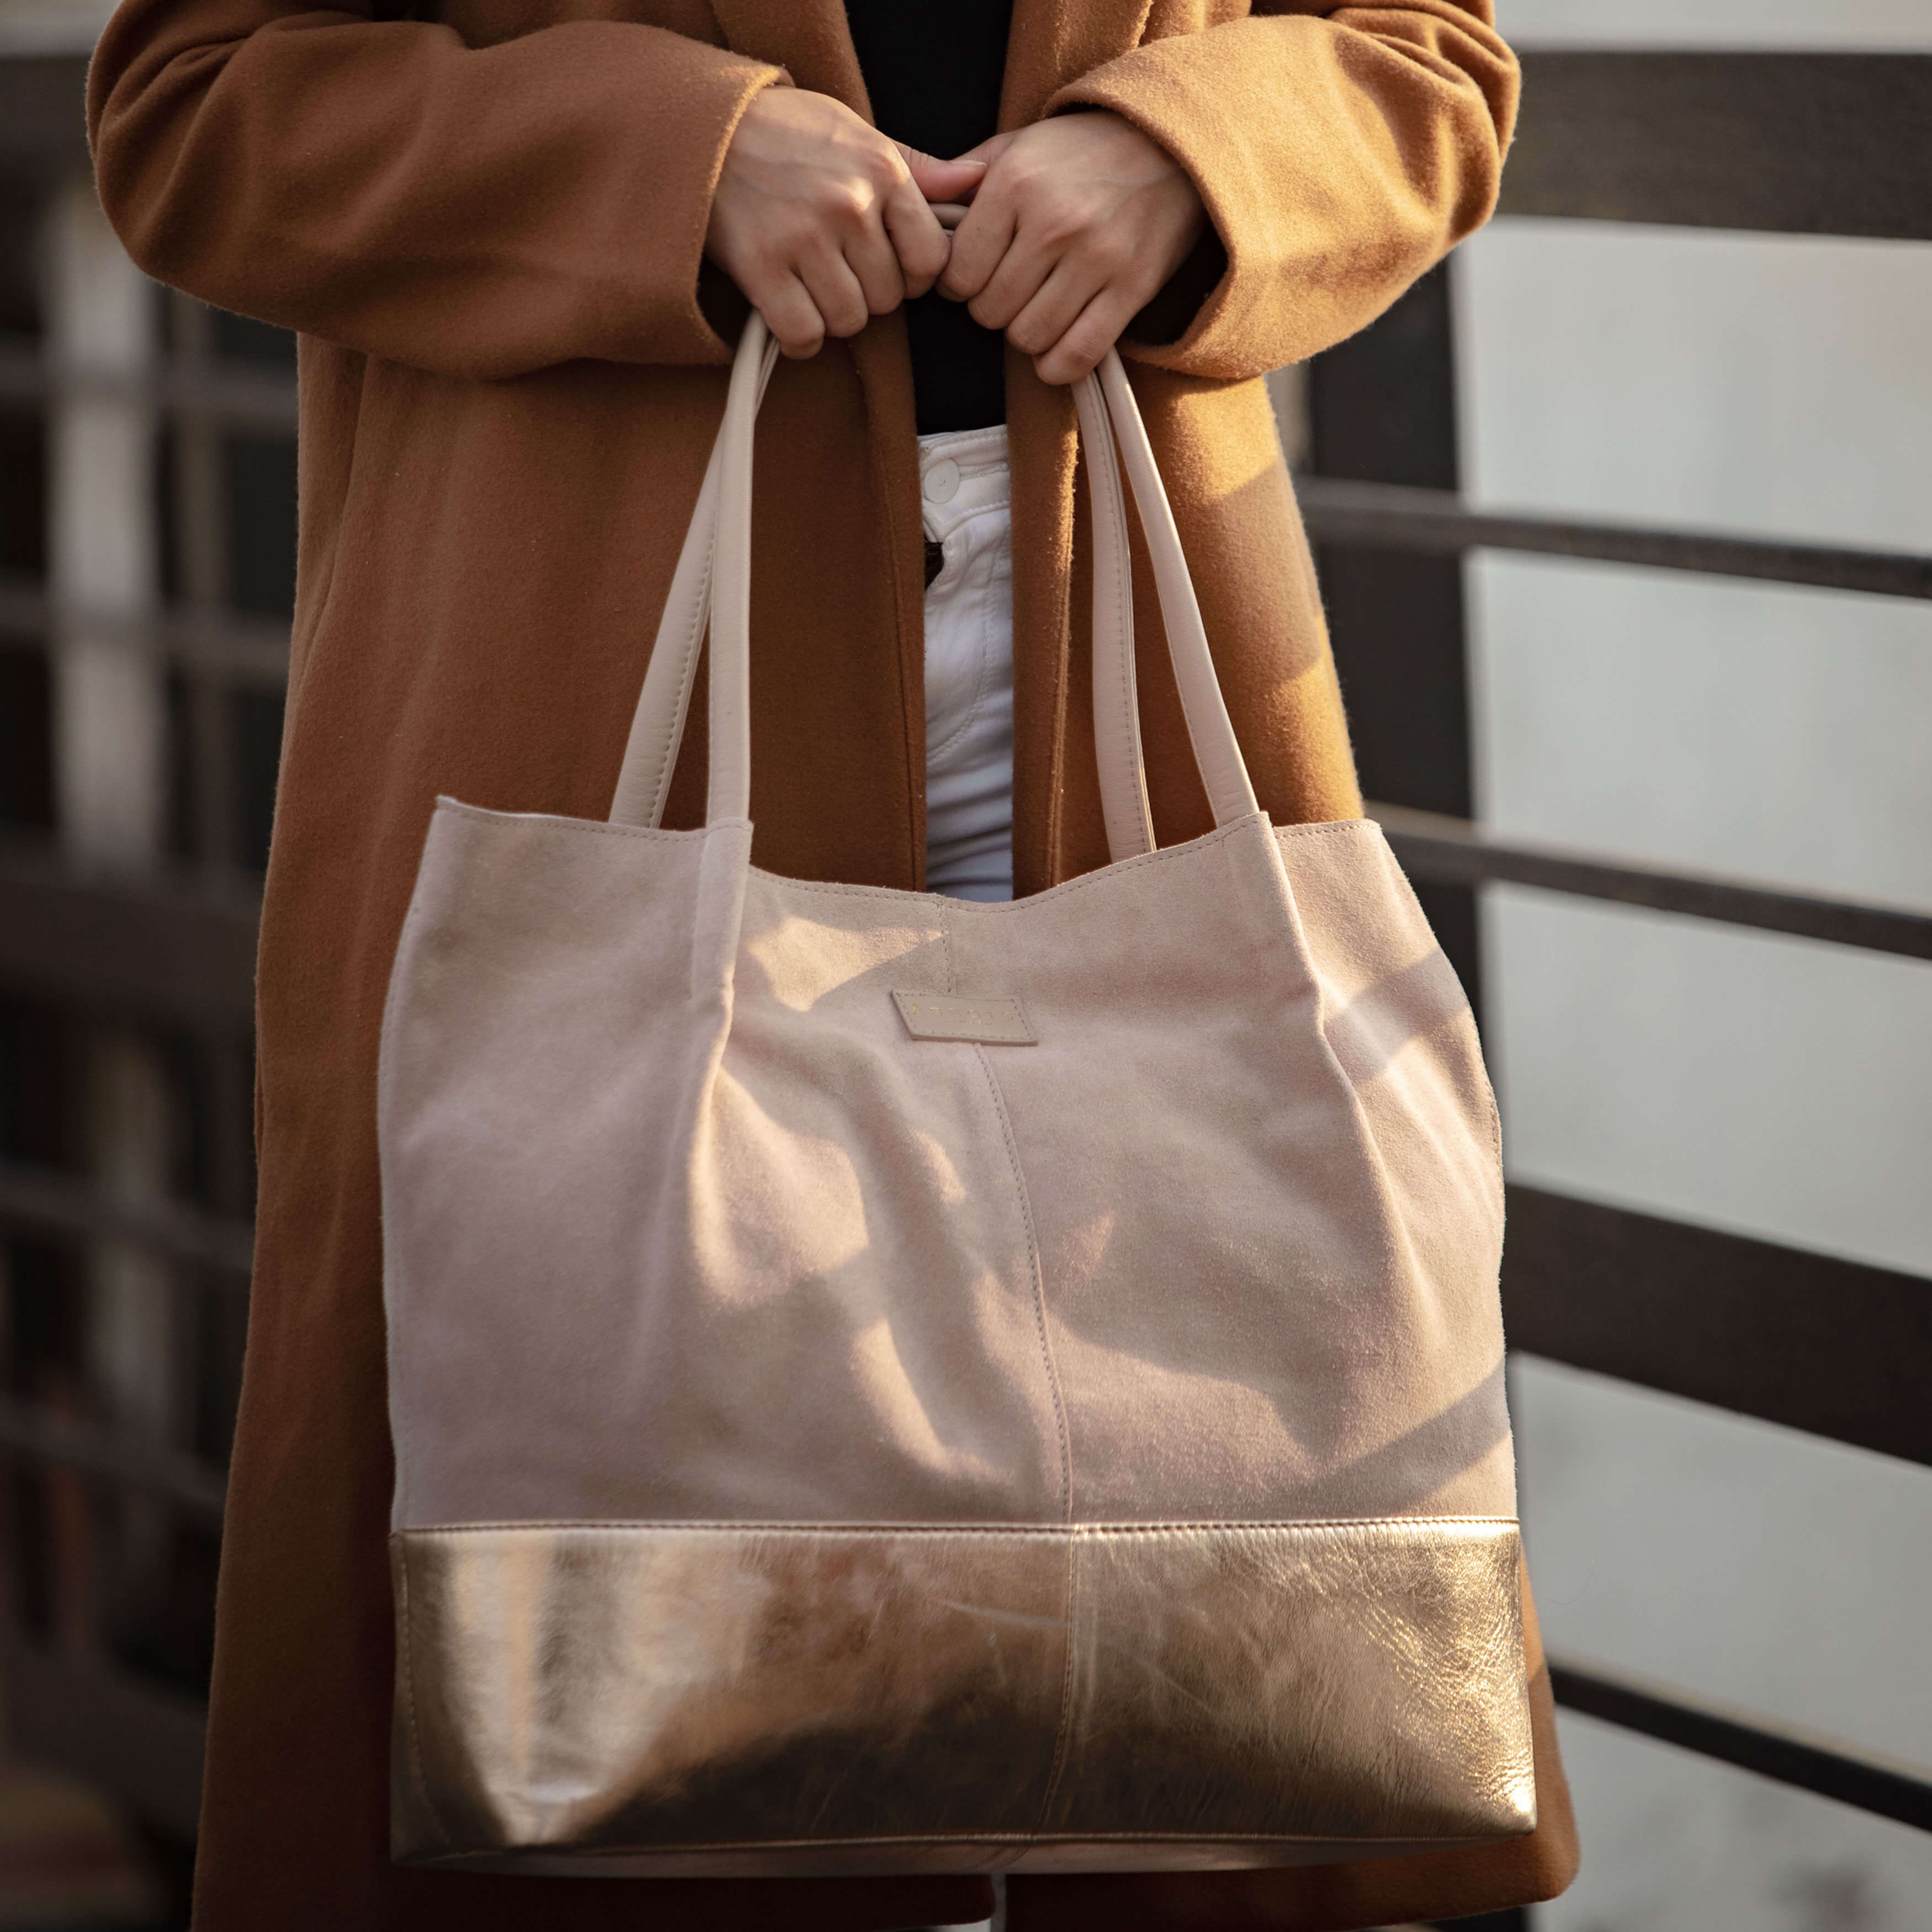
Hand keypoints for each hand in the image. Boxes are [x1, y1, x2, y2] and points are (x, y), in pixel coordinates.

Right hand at [707, 88, 985, 358]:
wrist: (706, 128)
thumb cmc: (788, 132)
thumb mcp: (860, 134)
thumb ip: (919, 169)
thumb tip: (977, 181)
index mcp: (881, 172)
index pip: (932, 260)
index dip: (914, 275)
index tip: (891, 266)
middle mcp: (848, 206)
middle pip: (889, 298)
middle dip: (869, 293)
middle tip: (841, 270)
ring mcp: (804, 238)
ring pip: (850, 320)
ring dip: (834, 315)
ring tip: (814, 284)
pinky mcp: (761, 268)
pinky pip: (804, 334)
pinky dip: (800, 337)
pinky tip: (792, 313)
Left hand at [938, 112, 1207, 384]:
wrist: (1172, 142)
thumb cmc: (1084, 149)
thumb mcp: (1018, 144)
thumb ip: (965, 179)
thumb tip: (919, 210)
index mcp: (1015, 184)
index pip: (958, 275)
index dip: (959, 285)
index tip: (974, 276)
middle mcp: (1053, 222)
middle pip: (989, 312)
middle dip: (992, 308)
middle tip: (1011, 289)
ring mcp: (1096, 258)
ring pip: (1028, 338)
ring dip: (1026, 334)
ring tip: (1037, 307)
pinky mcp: (1131, 288)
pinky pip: (1077, 355)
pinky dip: (1058, 365)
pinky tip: (1055, 349)